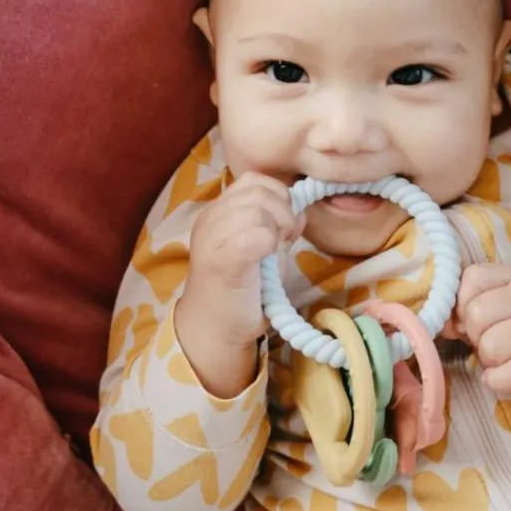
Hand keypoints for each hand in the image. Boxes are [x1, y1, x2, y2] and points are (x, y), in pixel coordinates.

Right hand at [175, 173, 303, 396]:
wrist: (214, 330)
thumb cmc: (239, 292)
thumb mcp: (261, 251)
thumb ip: (278, 228)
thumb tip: (301, 211)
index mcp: (217, 212)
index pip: (254, 181)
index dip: (278, 197)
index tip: (284, 227)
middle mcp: (209, 219)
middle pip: (259, 189)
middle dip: (283, 211)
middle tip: (282, 240)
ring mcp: (212, 238)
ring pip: (258, 208)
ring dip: (277, 228)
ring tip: (273, 251)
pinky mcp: (221, 260)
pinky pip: (256, 234)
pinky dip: (269, 244)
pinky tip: (266, 261)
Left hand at [448, 263, 510, 432]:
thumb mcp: (499, 314)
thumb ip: (467, 309)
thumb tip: (443, 322)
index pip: (471, 279)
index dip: (462, 306)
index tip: (477, 322)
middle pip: (475, 315)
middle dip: (477, 338)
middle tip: (500, 347)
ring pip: (488, 346)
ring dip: (491, 362)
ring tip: (510, 361)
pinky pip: (500, 375)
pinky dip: (499, 382)